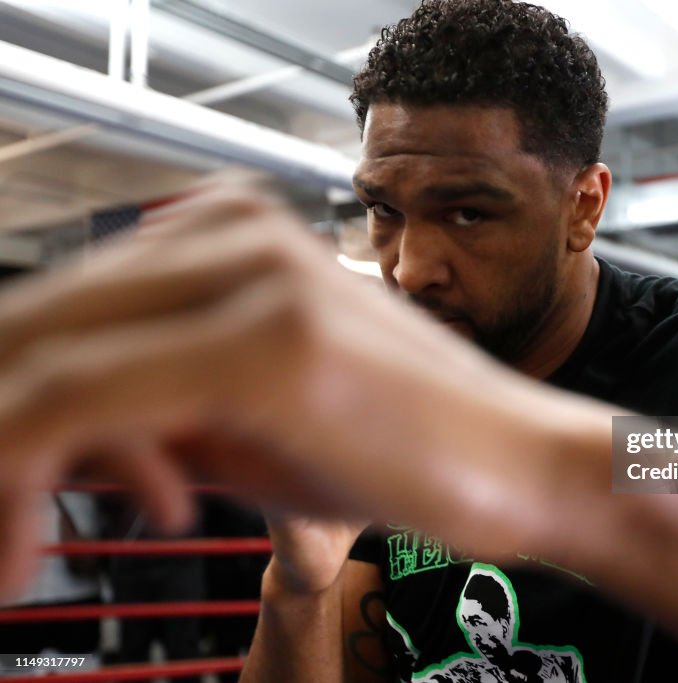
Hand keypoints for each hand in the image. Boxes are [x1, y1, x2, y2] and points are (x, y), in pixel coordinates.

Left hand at [0, 177, 578, 598]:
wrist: (523, 463)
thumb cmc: (405, 446)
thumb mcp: (252, 424)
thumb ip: (149, 414)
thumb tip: (49, 438)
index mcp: (239, 233)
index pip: (66, 303)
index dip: (12, 398)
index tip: (13, 485)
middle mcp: (238, 234)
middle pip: (36, 318)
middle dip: (0, 431)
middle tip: (2, 529)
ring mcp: (253, 279)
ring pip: (36, 358)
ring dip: (7, 461)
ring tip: (22, 547)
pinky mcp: (264, 344)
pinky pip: (72, 401)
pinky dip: (25, 475)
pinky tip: (60, 538)